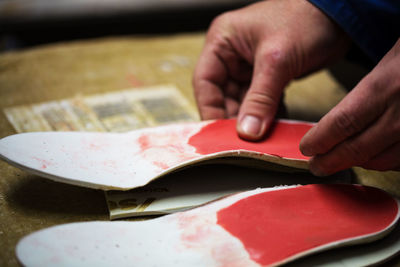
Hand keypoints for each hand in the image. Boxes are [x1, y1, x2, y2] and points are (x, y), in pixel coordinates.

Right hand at [193, 0, 349, 139]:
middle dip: (233, 118)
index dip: (210, 109)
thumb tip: (246, 131)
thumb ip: (260, 99)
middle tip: (241, 142)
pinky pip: (261, 102)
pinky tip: (273, 128)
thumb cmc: (306, 19)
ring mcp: (250, 67)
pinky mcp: (268, 77)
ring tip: (258, 139)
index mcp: (223, 42)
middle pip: (223, 96)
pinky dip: (266, 116)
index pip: (205, 83)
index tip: (218, 134)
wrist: (341, 15)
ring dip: (251, 120)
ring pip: (243, 102)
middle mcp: (232, 55)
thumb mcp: (276, 61)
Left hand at [300, 39, 399, 174]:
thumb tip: (338, 121)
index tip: (307, 147)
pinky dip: (384, 162)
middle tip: (316, 166)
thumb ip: (366, 91)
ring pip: (382, 160)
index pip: (342, 123)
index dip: (320, 140)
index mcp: (385, 86)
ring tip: (339, 161)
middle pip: (357, 149)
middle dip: (331, 162)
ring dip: (356, 163)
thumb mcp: (389, 61)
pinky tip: (372, 158)